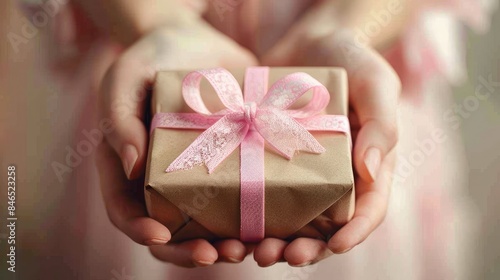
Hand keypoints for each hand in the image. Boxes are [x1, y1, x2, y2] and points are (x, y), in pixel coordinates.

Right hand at [97, 21, 257, 266]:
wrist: (194, 39)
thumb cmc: (149, 58)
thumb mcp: (124, 79)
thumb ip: (119, 119)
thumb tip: (132, 166)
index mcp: (130, 169)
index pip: (126, 212)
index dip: (140, 231)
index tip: (161, 237)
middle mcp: (165, 181)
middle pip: (172, 232)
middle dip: (193, 251)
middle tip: (220, 253)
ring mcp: (201, 175)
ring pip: (212, 224)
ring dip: (230, 243)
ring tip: (253, 247)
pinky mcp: (234, 163)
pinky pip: (244, 196)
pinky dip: (258, 214)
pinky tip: (277, 220)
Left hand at [253, 29, 399, 265]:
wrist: (306, 43)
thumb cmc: (349, 59)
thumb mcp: (376, 82)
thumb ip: (382, 123)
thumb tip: (372, 171)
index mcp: (368, 167)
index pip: (369, 210)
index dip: (354, 233)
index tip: (335, 246)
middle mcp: (334, 179)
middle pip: (324, 227)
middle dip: (303, 248)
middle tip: (278, 254)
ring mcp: (301, 174)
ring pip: (289, 221)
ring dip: (270, 241)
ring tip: (247, 250)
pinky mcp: (271, 163)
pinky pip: (260, 196)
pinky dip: (246, 216)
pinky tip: (225, 226)